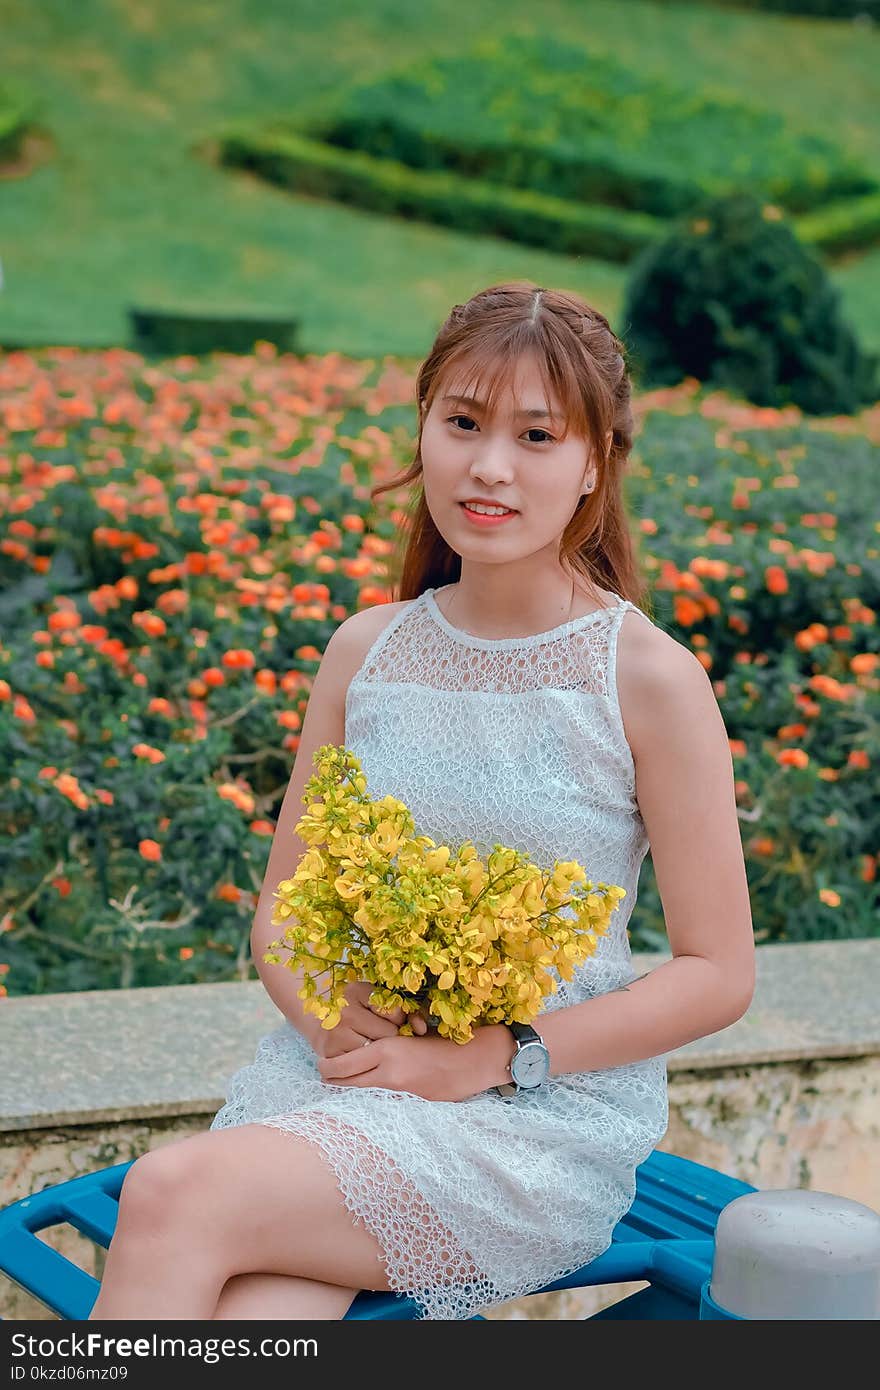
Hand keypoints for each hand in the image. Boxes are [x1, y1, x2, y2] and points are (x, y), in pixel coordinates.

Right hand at [305, 980, 427, 1059]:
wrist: (317, 1019)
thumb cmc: (356, 1008)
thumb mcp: (376, 999)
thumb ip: (406, 1009)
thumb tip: (422, 1029)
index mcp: (357, 991)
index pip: (396, 1013)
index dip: (397, 1019)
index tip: (388, 1019)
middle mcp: (345, 1012)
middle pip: (389, 1035)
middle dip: (390, 1038)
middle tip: (379, 1034)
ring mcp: (336, 1035)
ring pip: (376, 1053)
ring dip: (378, 1052)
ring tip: (368, 1044)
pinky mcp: (330, 1055)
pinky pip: (361, 1066)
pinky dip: (364, 1064)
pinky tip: (359, 1055)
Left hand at [316, 1029, 491, 1102]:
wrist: (472, 1061)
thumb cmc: (441, 1041)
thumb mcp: (407, 1037)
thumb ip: (383, 1047)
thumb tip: (358, 1055)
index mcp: (386, 1050)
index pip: (343, 1064)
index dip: (327, 1067)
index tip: (320, 1065)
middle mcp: (388, 1074)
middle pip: (345, 1085)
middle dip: (330, 1083)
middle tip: (324, 1078)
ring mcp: (399, 1094)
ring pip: (360, 1098)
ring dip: (348, 1095)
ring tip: (341, 1090)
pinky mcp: (410, 1107)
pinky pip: (381, 1106)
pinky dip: (370, 1103)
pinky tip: (366, 1101)